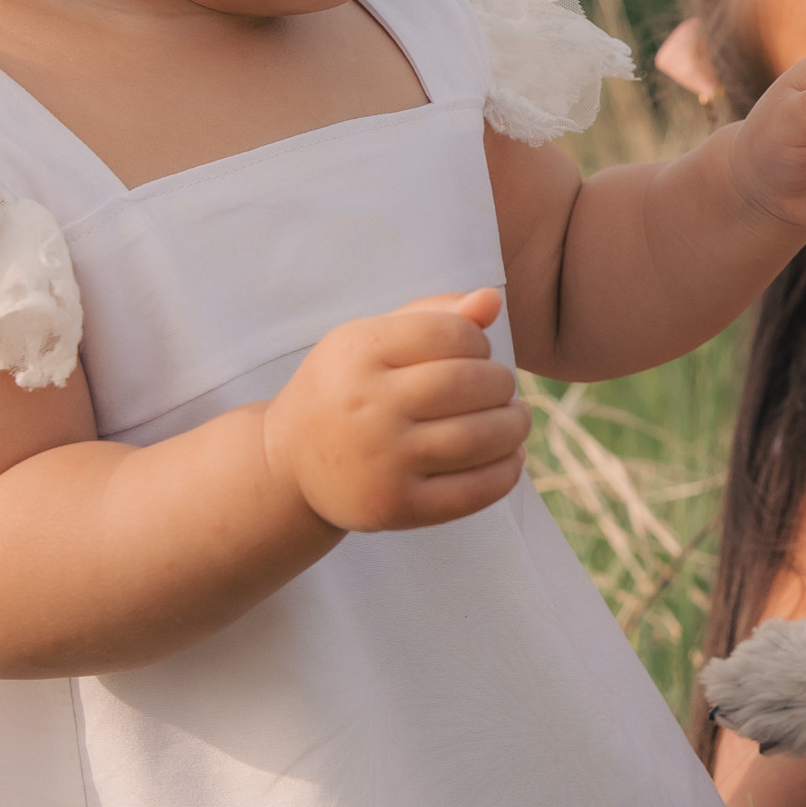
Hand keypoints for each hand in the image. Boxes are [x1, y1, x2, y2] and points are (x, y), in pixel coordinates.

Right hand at [262, 289, 529, 533]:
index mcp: (358, 351)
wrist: (290, 462)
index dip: (479, 343)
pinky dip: (506, 472)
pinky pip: (472, 491)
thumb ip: (433, 315)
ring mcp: (381, 460)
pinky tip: (510, 457)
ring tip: (516, 420)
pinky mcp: (395, 507)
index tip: (477, 355)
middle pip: (469, 384)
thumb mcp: (372, 340)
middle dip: (502, 384)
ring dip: (514, 426)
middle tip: (503, 390)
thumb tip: (492, 300)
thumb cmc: (346, 388)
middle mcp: (366, 405)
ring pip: (480, 438)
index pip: (450, 334)